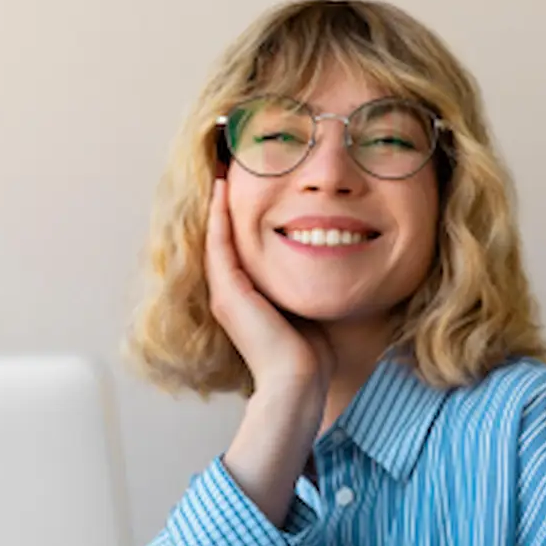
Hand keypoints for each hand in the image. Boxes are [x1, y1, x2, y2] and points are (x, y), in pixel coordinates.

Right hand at [205, 180, 331, 525]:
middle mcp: (230, 292)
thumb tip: (329, 256)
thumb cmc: (311, 354)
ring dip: (219, 200)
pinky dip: (221, 215)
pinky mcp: (229, 294)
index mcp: (246, 296)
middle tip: (228, 161)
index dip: (238, 212)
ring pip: (216, 235)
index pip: (237, 244)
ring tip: (224, 165)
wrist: (298, 384)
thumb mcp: (307, 304)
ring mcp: (226, 293)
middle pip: (222, 235)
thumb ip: (306, 282)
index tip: (247, 179)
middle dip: (225, 200)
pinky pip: (220, 243)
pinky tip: (225, 187)